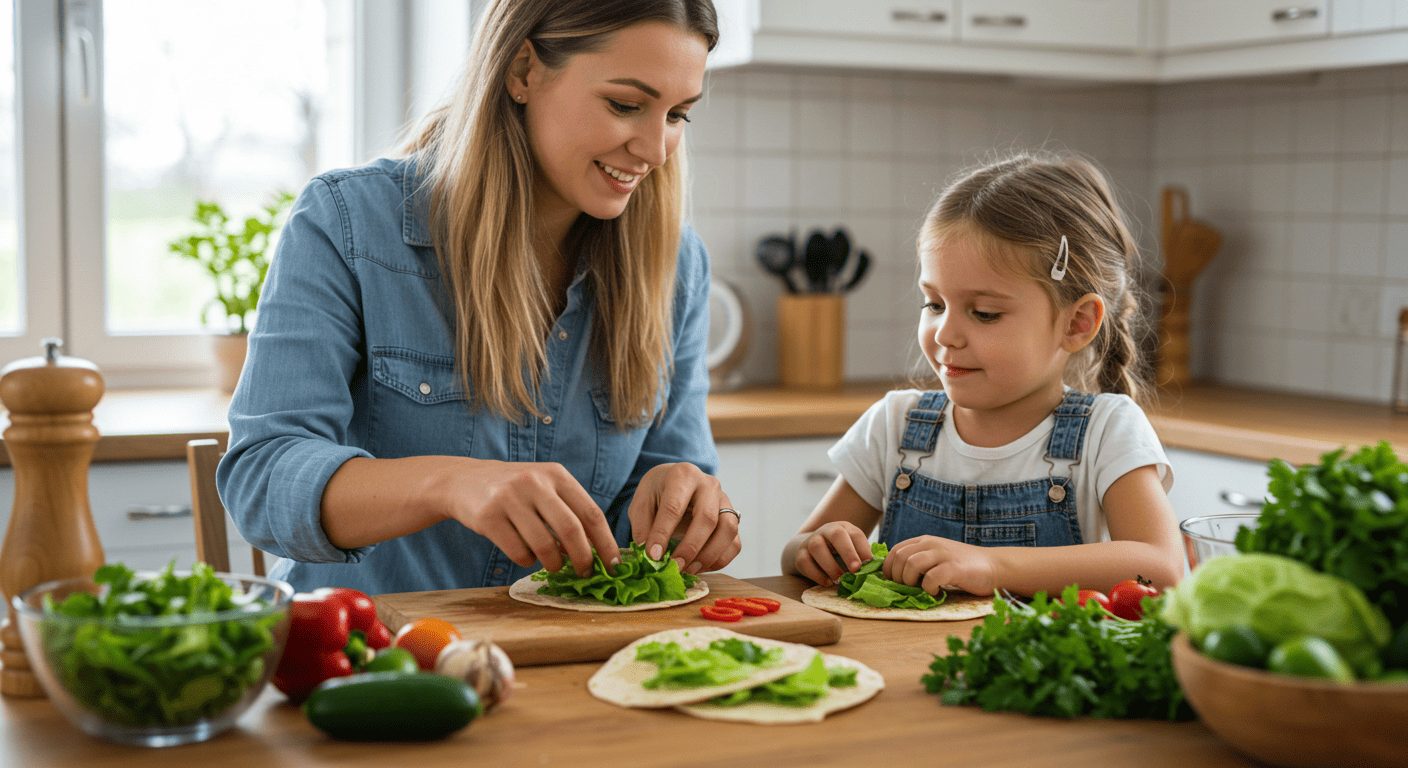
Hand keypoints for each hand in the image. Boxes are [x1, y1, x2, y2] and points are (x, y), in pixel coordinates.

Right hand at [443, 460, 619, 576]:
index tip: (613, 564)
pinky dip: (527, 561)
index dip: (605, 542)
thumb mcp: (544, 486)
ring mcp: (509, 498)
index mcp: (556, 474)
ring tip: (554, 565)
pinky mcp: (488, 517)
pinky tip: (526, 554)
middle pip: (571, 530)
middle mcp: (534, 482)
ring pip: (545, 546)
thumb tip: (599, 549)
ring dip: (554, 564)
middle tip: (586, 573)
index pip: (591, 512)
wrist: (463, 480)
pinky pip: (519, 552)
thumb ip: (569, 510)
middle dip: (583, 558)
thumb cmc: (514, 490)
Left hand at [627, 462, 739, 573]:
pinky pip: (734, 543)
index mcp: (683, 475)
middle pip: (707, 518)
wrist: (676, 483)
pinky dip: (719, 560)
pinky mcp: (733, 518)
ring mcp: (725, 501)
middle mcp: (709, 485)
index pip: (674, 507)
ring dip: (709, 556)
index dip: (663, 534)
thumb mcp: (641, 503)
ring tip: (688, 570)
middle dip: (690, 547)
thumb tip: (650, 556)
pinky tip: (699, 567)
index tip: (653, 556)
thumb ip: (643, 528)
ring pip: (728, 530)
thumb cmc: (658, 493)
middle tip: (675, 566)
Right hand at [794, 522, 871, 586]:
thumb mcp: (851, 550)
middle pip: (836, 534)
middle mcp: (827, 531)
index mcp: (844, 528)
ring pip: (817, 547)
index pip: (855, 534)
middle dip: (848, 552)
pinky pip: (805, 562)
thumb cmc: (838, 553)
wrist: (811, 551)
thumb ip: (862, 558)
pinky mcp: (800, 554)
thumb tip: (877, 572)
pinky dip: (816, 574)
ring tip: (840, 579)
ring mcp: (811, 541)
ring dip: (830, 565)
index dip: (863, 548)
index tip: (869, 564)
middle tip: (855, 569)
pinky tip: (827, 582)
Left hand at [882, 536, 997, 596]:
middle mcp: (932, 544)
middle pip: (900, 557)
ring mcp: (943, 554)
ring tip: (921, 589)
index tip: (893, 583)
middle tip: (908, 588)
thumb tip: (894, 577)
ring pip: (911, 565)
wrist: (994, 565)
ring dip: (910, 582)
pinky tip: (936, 592)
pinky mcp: (954, 568)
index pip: (895, 551)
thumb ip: (919, 560)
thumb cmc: (963, 565)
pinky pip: (931, 578)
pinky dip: (929, 589)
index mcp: (925, 541)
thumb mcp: (937, 556)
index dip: (889, 568)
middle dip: (897, 577)